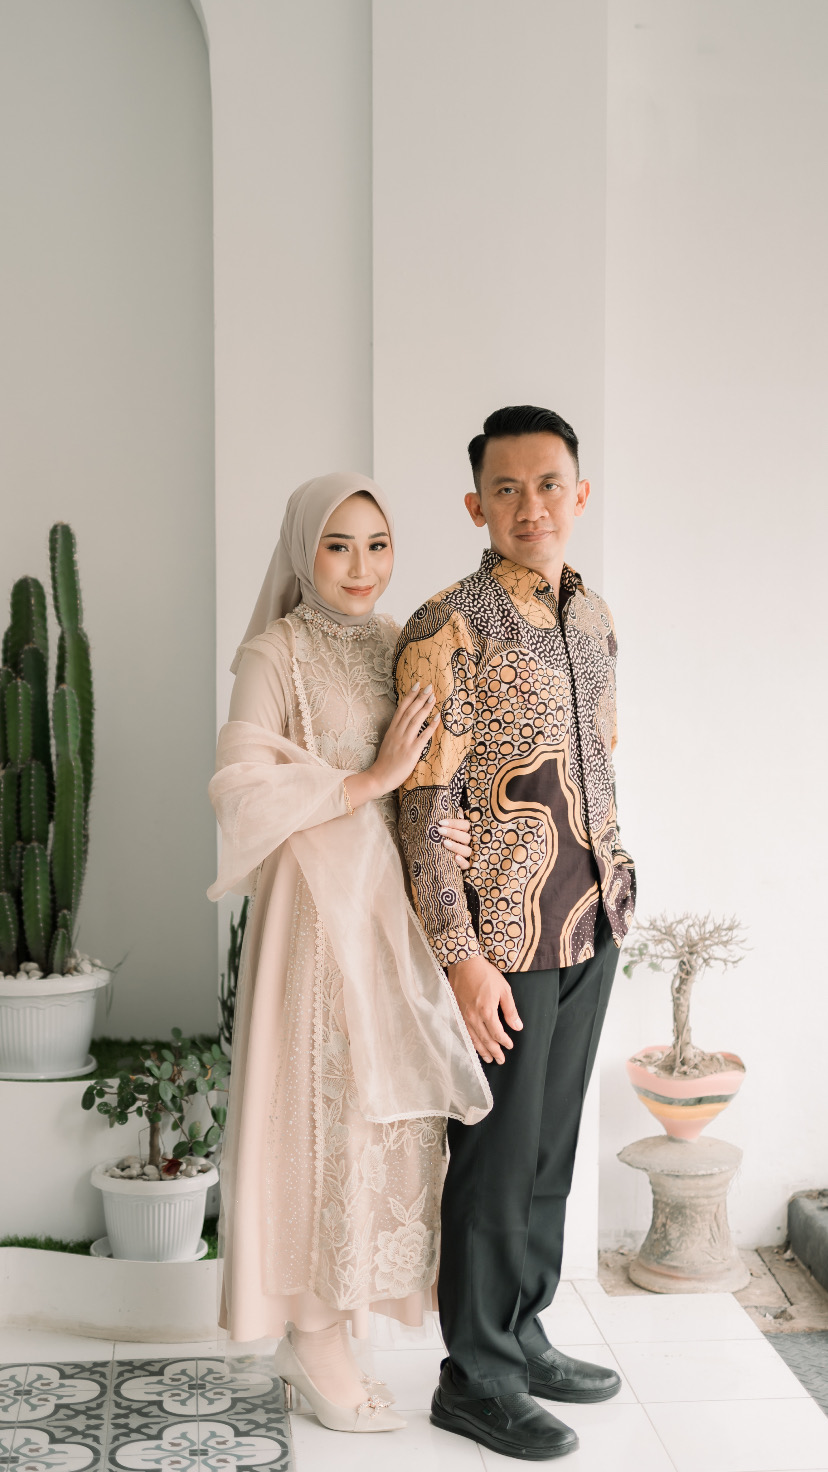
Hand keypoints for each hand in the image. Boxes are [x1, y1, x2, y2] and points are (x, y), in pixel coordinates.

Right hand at [345, 683, 439, 807]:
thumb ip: (396, 733)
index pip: (401, 709)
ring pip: (416, 720)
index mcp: (392, 730)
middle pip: (410, 711)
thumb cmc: (385, 763)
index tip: (417, 685)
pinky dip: (431, 726)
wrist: (379, 777)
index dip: (409, 696)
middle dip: (420, 697)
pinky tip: (437, 718)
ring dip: (425, 707)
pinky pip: (423, 736)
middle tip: (429, 687)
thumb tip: (405, 724)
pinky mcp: (411, 752)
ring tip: (433, 697)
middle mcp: (398, 733)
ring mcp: (404, 742)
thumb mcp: (388, 743)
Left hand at [438, 814, 471, 870]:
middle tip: (440, 830)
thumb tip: (455, 809)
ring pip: (467, 851)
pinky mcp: (466, 865)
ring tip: (444, 843)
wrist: (442, 857)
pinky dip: (462, 862)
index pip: (465, 825)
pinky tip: (455, 858)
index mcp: (467, 832)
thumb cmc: (447, 837)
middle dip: (452, 833)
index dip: (454, 823)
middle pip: (466, 837)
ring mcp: (468, 854)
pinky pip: (467, 865)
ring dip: (456, 846)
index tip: (440, 822)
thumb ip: (453, 816)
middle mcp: (469, 842)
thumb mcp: (449, 826)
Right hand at [447, 955, 522, 1064]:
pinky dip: (470, 1041)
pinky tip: (473, 1045)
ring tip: (488, 1059)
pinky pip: (464, 1031)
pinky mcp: (457, 1011)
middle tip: (500, 1060)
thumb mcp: (504, 990)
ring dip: (481, 1050)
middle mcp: (474, 1017)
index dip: (504, 1042)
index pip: (497, 1034)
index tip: (510, 1046)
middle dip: (494, 1051)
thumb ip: (510, 1010)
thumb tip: (518, 1027)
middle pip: (485, 1040)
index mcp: (487, 1012)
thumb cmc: (485, 974)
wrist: (463, 963)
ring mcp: (463, 1015)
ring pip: (473, 1038)